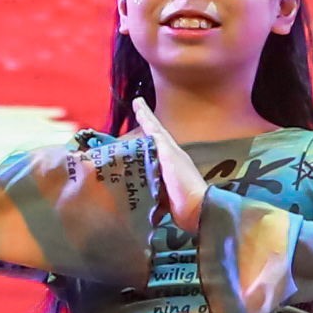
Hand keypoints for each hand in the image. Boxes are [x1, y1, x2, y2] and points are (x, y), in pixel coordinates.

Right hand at [133, 103, 207, 233]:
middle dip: (137, 137)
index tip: (137, 101)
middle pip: (149, 145)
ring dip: (133, 161)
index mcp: (170, 150)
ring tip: (117, 157)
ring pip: (145, 165)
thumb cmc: (183, 182)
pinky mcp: (161, 195)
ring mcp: (164, 179)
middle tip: (122, 131)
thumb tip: (150, 129)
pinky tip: (124, 185)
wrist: (195, 210)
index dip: (145, 115)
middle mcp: (167, 162)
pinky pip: (145, 185)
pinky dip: (135, 183)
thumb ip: (160, 143)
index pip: (154, 128)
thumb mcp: (170, 157)